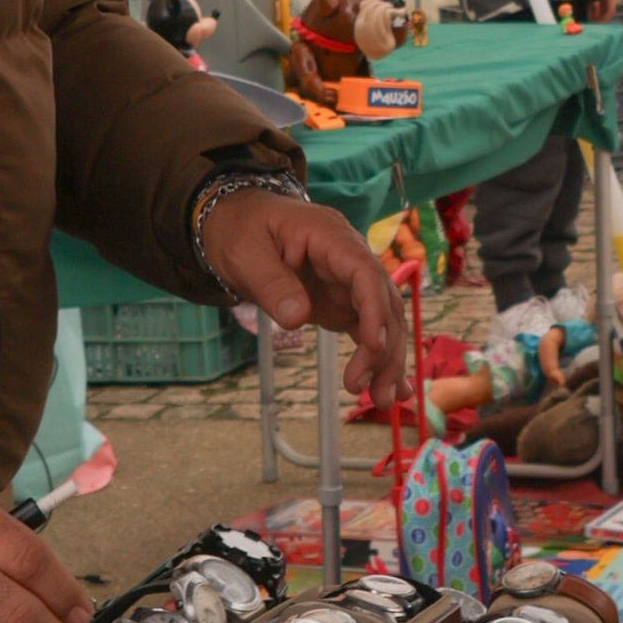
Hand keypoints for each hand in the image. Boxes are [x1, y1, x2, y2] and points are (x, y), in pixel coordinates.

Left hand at [203, 188, 408, 403]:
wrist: (234, 221)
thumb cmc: (240, 230)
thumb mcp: (245, 253)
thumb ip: (271, 284)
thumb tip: (297, 318)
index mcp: (329, 236)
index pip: (365, 273)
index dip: (375, 309)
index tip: (374, 347)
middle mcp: (348, 258)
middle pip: (382, 301)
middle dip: (386, 347)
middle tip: (374, 393)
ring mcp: (347, 281)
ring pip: (381, 320)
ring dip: (386, 360)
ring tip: (382, 400)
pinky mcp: (342, 302)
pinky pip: (367, 329)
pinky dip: (378, 357)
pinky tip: (388, 388)